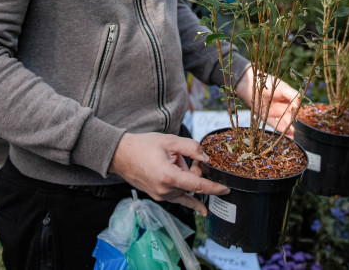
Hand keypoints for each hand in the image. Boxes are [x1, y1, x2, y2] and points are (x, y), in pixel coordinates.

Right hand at [108, 132, 229, 214]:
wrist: (121, 155)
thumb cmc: (143, 146)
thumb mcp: (170, 141)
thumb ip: (192, 148)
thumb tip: (206, 158)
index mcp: (169, 177)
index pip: (198, 185)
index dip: (215, 188)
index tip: (227, 189)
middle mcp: (165, 190)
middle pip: (193, 186)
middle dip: (196, 172)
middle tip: (186, 156)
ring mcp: (161, 196)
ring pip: (186, 191)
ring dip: (188, 179)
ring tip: (174, 162)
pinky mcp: (158, 197)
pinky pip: (178, 198)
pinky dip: (188, 196)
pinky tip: (200, 208)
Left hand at [234, 66, 300, 137]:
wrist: (251, 84)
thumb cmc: (269, 83)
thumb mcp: (284, 88)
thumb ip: (293, 96)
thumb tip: (300, 105)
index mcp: (288, 100)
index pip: (296, 110)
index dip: (301, 116)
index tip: (306, 122)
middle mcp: (282, 108)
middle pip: (290, 119)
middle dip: (296, 126)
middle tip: (302, 134)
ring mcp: (274, 113)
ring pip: (283, 123)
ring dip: (289, 130)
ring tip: (295, 137)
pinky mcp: (265, 117)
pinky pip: (274, 124)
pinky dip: (280, 129)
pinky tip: (287, 134)